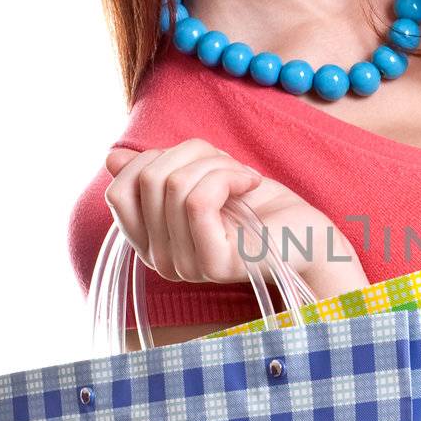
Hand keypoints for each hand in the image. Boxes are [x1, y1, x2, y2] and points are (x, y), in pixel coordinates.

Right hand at [104, 139, 370, 300]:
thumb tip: (112, 159)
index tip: (198, 160)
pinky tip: (251, 182)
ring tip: (243, 176)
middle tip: (229, 164)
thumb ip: (159, 172)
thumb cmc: (259, 207)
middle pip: (146, 179)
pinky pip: (197, 199)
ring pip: (173, 184)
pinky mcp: (211, 263)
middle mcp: (159, 260)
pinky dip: (227, 176)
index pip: (119, 190)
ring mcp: (183, 266)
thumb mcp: (201, 178)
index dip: (155, 159)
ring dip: (216, 164)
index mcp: (150, 242)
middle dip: (191, 154)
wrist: (308, 234)